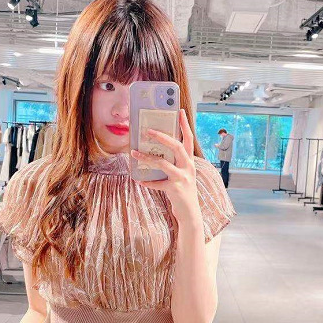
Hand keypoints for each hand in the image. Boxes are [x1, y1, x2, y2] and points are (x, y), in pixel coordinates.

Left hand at [130, 109, 200, 223]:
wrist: (189, 212)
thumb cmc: (182, 189)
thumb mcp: (180, 172)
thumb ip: (172, 161)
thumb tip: (152, 148)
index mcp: (190, 160)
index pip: (189, 138)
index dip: (185, 124)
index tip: (180, 110)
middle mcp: (188, 167)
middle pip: (177, 146)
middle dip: (162, 137)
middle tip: (147, 130)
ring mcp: (182, 178)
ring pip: (164, 163)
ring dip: (147, 157)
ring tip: (133, 153)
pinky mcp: (175, 189)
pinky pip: (157, 183)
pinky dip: (147, 181)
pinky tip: (138, 179)